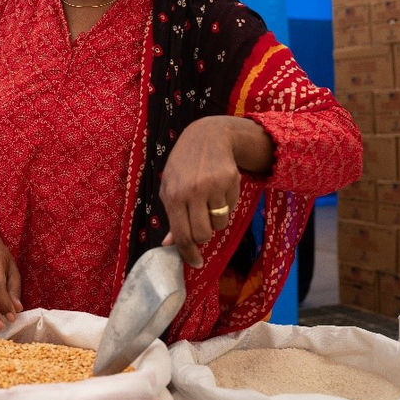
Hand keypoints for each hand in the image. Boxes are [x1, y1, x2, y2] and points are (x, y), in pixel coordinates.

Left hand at [159, 115, 270, 266]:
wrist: (207, 137)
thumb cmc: (183, 165)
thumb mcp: (170, 187)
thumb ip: (172, 217)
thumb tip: (168, 244)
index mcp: (173, 196)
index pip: (181, 234)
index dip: (189, 253)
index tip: (196, 263)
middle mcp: (192, 192)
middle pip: (203, 234)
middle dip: (203, 236)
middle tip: (202, 225)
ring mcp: (213, 186)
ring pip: (219, 223)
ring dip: (216, 220)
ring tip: (209, 202)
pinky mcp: (231, 181)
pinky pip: (231, 208)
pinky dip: (226, 205)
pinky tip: (219, 189)